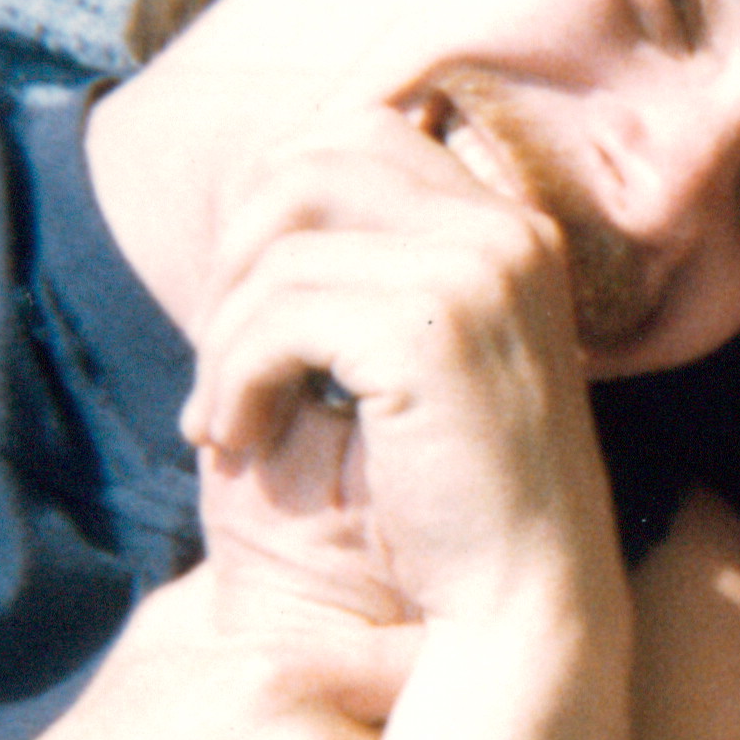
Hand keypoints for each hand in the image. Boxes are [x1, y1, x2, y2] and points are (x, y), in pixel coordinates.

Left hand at [186, 106, 624, 632]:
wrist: (521, 605)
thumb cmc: (457, 502)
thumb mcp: (416, 360)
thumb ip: (366, 273)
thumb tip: (251, 191)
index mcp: (512, 231)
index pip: (361, 134)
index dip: (275, 204)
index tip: (246, 306)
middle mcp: (505, 233)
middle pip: (309, 164)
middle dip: (235, 257)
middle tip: (217, 357)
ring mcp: (476, 273)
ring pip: (279, 248)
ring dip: (222, 337)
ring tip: (219, 416)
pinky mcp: (428, 331)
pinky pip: (276, 318)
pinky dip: (231, 379)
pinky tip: (236, 438)